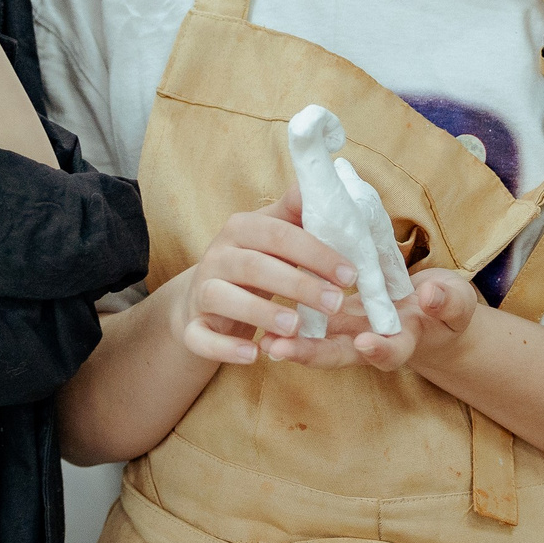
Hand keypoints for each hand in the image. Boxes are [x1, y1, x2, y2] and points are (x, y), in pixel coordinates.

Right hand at [169, 190, 357, 367]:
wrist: (207, 297)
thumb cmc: (255, 262)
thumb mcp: (274, 235)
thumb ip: (297, 214)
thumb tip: (320, 186)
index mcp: (240, 228)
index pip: (280, 235)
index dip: (316, 253)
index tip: (351, 274)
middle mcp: (217, 255)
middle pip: (255, 266)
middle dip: (298, 284)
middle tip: (336, 302)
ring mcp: (201, 291)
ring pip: (224, 298)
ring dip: (261, 312)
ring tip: (296, 327)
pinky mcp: (192, 326)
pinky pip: (201, 337)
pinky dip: (225, 348)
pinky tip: (253, 356)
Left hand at [247, 263, 478, 373]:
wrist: (431, 309)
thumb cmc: (448, 307)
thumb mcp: (456, 302)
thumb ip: (447, 302)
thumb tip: (431, 296)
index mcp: (404, 342)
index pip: (391, 353)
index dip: (379, 351)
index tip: (365, 343)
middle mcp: (370, 343)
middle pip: (339, 355)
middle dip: (310, 354)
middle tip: (280, 350)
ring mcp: (350, 332)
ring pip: (317, 341)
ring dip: (290, 341)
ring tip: (263, 337)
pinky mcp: (336, 316)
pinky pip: (310, 319)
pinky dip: (289, 316)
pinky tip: (264, 308)